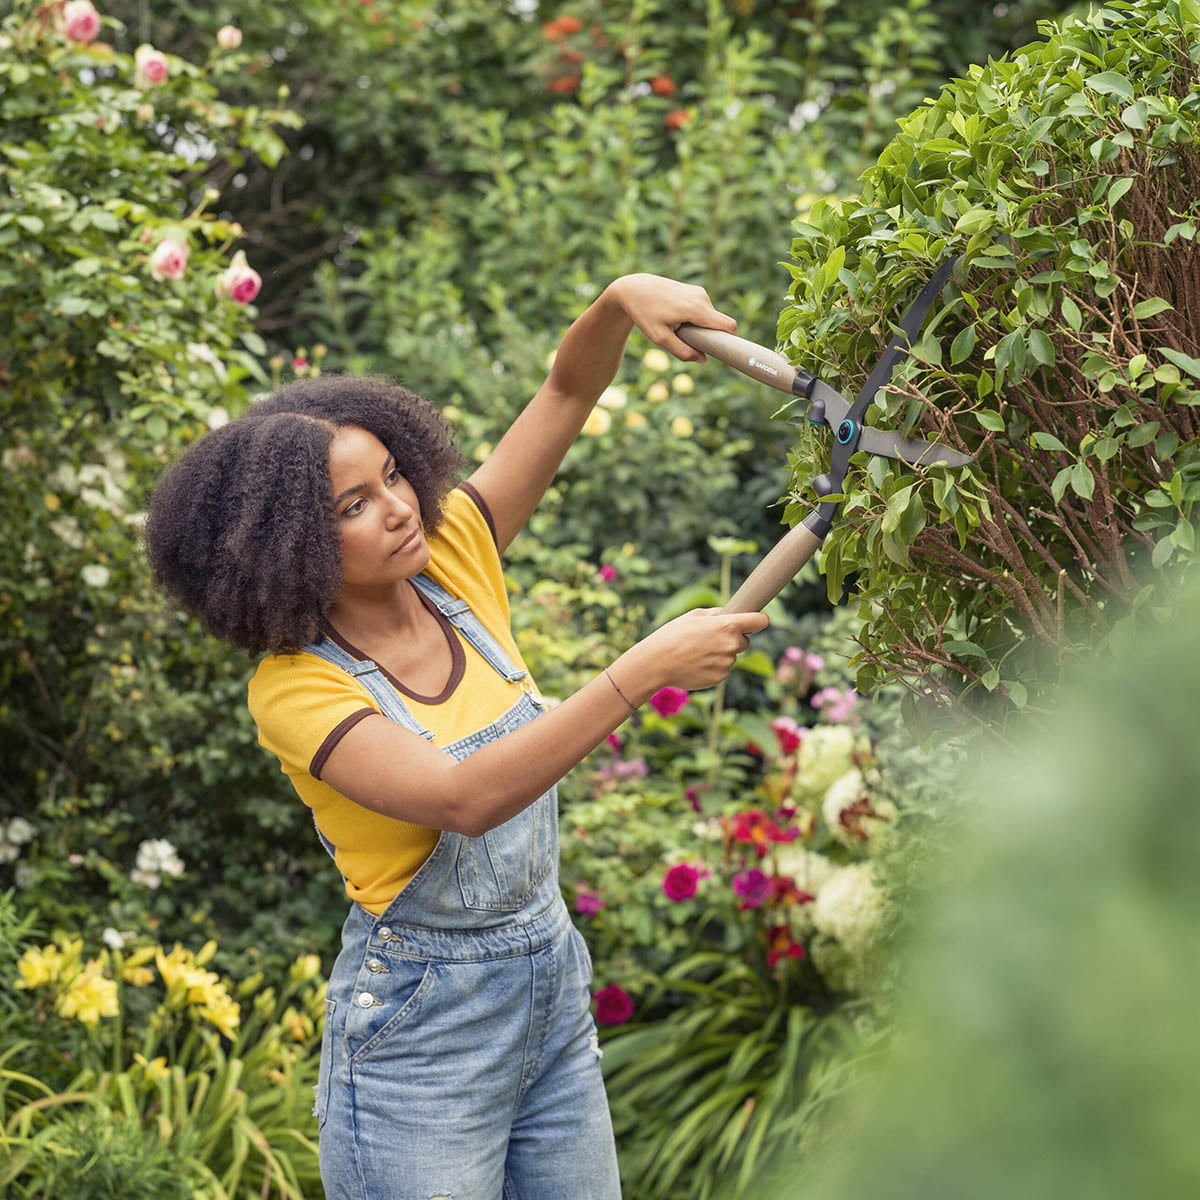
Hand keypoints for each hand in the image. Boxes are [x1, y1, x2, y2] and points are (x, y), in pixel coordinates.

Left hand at [609, 273, 737, 363]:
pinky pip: (704, 311)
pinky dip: (696, 319)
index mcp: (695, 308)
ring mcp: (700, 292)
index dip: (732, 340)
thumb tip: (703, 360)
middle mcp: (702, 298)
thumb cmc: (645, 313)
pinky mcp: (696, 291)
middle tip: (690, 343)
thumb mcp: (659, 338)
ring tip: (677, 328)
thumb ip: (682, 351)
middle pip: (719, 324)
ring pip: (710, 318)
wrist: (634, 288)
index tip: (730, 352)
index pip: (727, 325)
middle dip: (710, 337)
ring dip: (700, 328)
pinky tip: (677, 319)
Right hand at [632, 607, 769, 692]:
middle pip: (744, 641)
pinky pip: (722, 669)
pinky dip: (713, 667)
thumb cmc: (673, 635)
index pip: (760, 621)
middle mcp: (731, 645)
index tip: (755, 621)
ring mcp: (727, 664)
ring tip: (697, 652)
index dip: (758, 620)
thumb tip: (730, 613)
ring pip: (731, 656)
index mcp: (728, 626)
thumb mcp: (694, 615)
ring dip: (720, 654)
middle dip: (733, 639)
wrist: (658, 662)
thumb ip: (717, 614)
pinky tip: (696, 663)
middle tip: (711, 638)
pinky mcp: (720, 678)